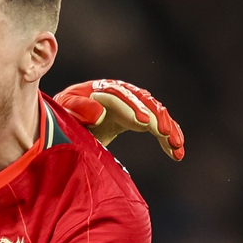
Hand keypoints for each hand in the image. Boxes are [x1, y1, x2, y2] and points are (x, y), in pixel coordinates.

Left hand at [55, 80, 184, 160]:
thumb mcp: (66, 109)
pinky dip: (168, 138)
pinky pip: (156, 126)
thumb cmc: (63, 112)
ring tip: (178, 147)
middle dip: (158, 119)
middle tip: (168, 135)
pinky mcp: (136, 117)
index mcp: (103, 90)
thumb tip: (99, 113)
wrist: (65, 117)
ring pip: (155, 114)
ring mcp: (131, 104)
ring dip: (169, 130)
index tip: (144, 123)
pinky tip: (177, 152)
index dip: (134, 108)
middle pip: (145, 103)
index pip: (122, 97)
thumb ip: (79, 109)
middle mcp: (122, 94)